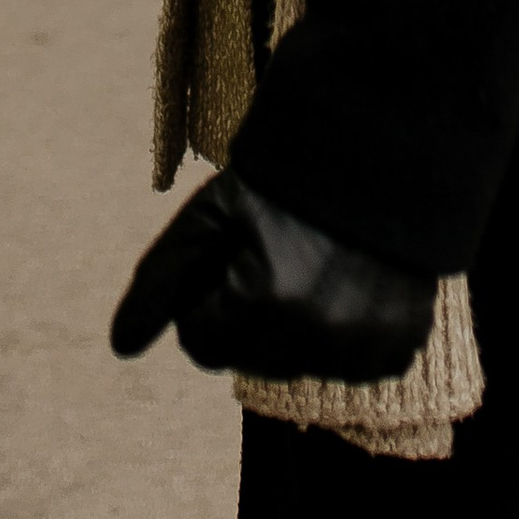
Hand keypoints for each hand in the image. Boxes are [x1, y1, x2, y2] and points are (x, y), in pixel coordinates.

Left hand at [108, 170, 435, 385]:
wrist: (378, 150)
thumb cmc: (282, 181)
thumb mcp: (210, 217)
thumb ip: (160, 283)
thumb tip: (120, 349)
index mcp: (262, 299)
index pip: (201, 343)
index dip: (206, 298)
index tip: (230, 256)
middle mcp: (315, 335)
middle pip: (249, 361)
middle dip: (249, 317)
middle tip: (274, 256)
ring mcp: (362, 347)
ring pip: (298, 368)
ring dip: (296, 330)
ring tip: (314, 266)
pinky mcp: (399, 346)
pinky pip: (351, 368)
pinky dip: (345, 335)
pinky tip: (351, 282)